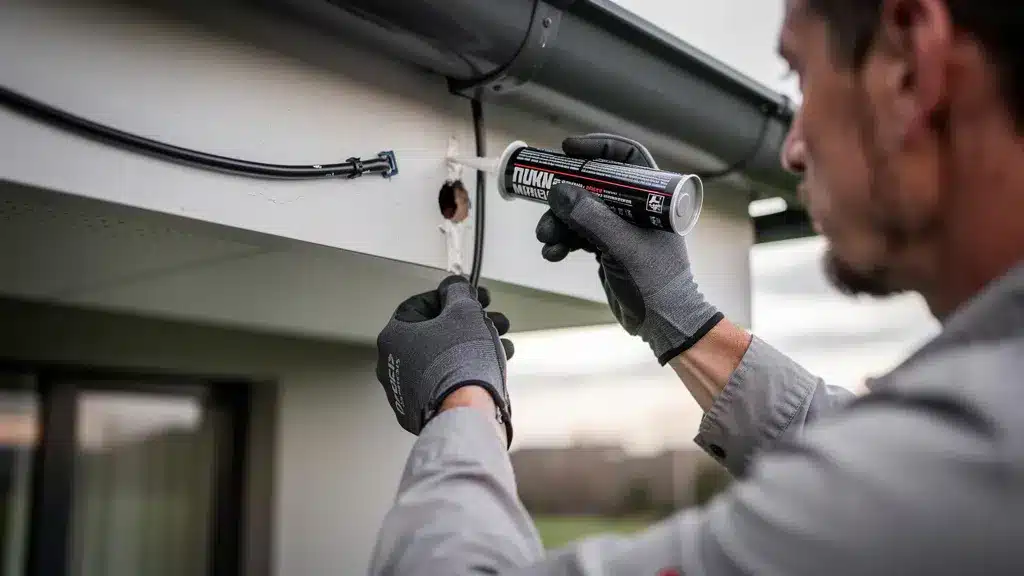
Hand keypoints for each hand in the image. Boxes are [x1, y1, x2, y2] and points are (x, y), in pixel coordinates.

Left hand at [375, 276, 514, 443]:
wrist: (467, 408)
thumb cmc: (460, 360)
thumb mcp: (465, 311)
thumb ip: (458, 292)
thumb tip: (454, 288)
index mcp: (394, 337)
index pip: (420, 305)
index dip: (450, 296)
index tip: (469, 297)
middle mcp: (393, 365)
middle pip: (436, 333)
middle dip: (469, 323)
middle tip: (491, 320)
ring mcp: (406, 390)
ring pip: (444, 358)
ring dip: (473, 346)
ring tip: (500, 345)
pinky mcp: (423, 411)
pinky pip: (446, 380)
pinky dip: (465, 371)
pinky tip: (490, 367)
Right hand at [535, 134, 722, 363]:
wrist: (663, 324)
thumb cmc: (658, 284)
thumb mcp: (624, 247)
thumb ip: (592, 218)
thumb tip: (559, 192)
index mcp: (652, 198)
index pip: (626, 158)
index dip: (598, 148)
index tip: (568, 149)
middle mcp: (636, 208)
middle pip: (593, 184)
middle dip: (566, 194)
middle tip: (543, 196)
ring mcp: (619, 227)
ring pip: (580, 211)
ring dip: (558, 222)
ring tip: (544, 236)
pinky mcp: (606, 246)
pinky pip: (577, 234)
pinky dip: (562, 241)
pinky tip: (552, 252)